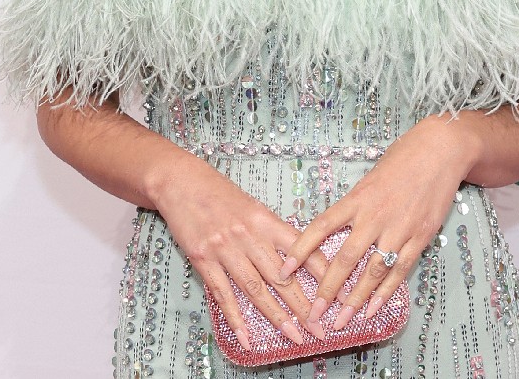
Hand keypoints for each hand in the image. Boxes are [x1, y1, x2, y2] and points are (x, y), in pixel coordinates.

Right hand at [152, 153, 331, 348]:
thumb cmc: (218, 192)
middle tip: (320, 329)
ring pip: (256, 289)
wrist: (180, 180)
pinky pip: (223, 294)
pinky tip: (247, 337)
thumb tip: (296, 257)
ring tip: (294, 336)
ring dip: (277, 316)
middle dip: (304, 306)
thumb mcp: (252, 206)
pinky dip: (236, 318)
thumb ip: (271, 232)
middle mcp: (249, 235)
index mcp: (266, 220)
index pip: (303, 249)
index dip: (323, 273)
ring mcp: (225, 249)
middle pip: (282, 276)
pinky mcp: (203, 259)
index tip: (338, 292)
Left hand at [277, 115, 479, 329]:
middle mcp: (374, 216)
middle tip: (313, 314)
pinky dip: (385, 293)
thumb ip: (355, 206)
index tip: (283, 270)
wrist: (440, 150)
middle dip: (327, 290)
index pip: (320, 227)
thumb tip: (335, 230)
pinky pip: (399, 271)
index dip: (300, 250)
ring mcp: (398, 229)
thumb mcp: (370, 177)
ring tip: (341, 320)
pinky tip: (372, 310)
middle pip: (344, 259)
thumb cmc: (403, 159)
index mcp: (356, 198)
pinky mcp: (420, 237)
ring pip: (372, 272)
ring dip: (354, 300)